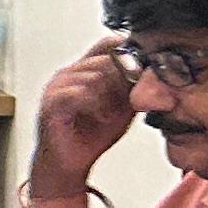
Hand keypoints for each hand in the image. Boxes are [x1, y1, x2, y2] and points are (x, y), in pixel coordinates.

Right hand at [27, 36, 136, 197]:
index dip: (128, 52)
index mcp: (85, 70)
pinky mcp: (52, 103)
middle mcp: (69, 73)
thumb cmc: (92, 133)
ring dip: (110, 94)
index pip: (108, 44)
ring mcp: (58, 86)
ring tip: (113, 113)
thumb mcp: (122, 106)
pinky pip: (78, 94)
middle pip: (104, 59)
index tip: (144, 70)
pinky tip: (102, 117)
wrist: (68, 162)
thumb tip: (155, 74)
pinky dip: (96, 106)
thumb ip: (133, 88)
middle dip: (124, 78)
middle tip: (132, 97)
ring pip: (93, 75)